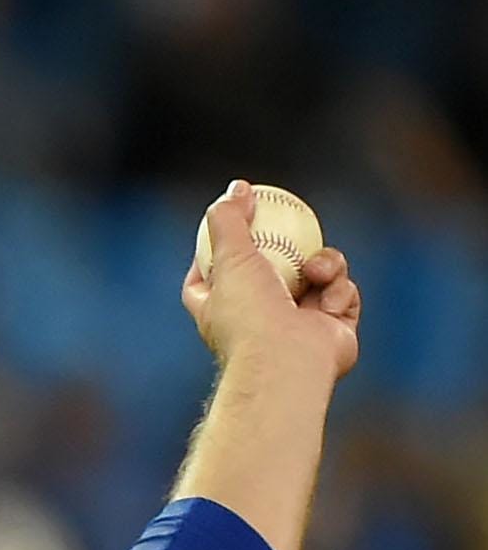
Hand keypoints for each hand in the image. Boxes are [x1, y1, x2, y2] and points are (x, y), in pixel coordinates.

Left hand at [183, 180, 361, 379]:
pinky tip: (331, 302)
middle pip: (274, 271)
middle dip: (290, 249)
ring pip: (318, 276)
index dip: (214, 252)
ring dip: (325, 264)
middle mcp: (256, 320)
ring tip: (318, 270)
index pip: (205, 279)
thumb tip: (238, 187)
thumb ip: (228, 220)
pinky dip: (339, 292)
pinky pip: (343, 294)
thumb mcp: (229, 257)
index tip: (230, 225)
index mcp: (218, 310)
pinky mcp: (334, 330)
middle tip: (296, 227)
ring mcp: (297, 325)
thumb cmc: (251, 312)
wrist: (289, 361)